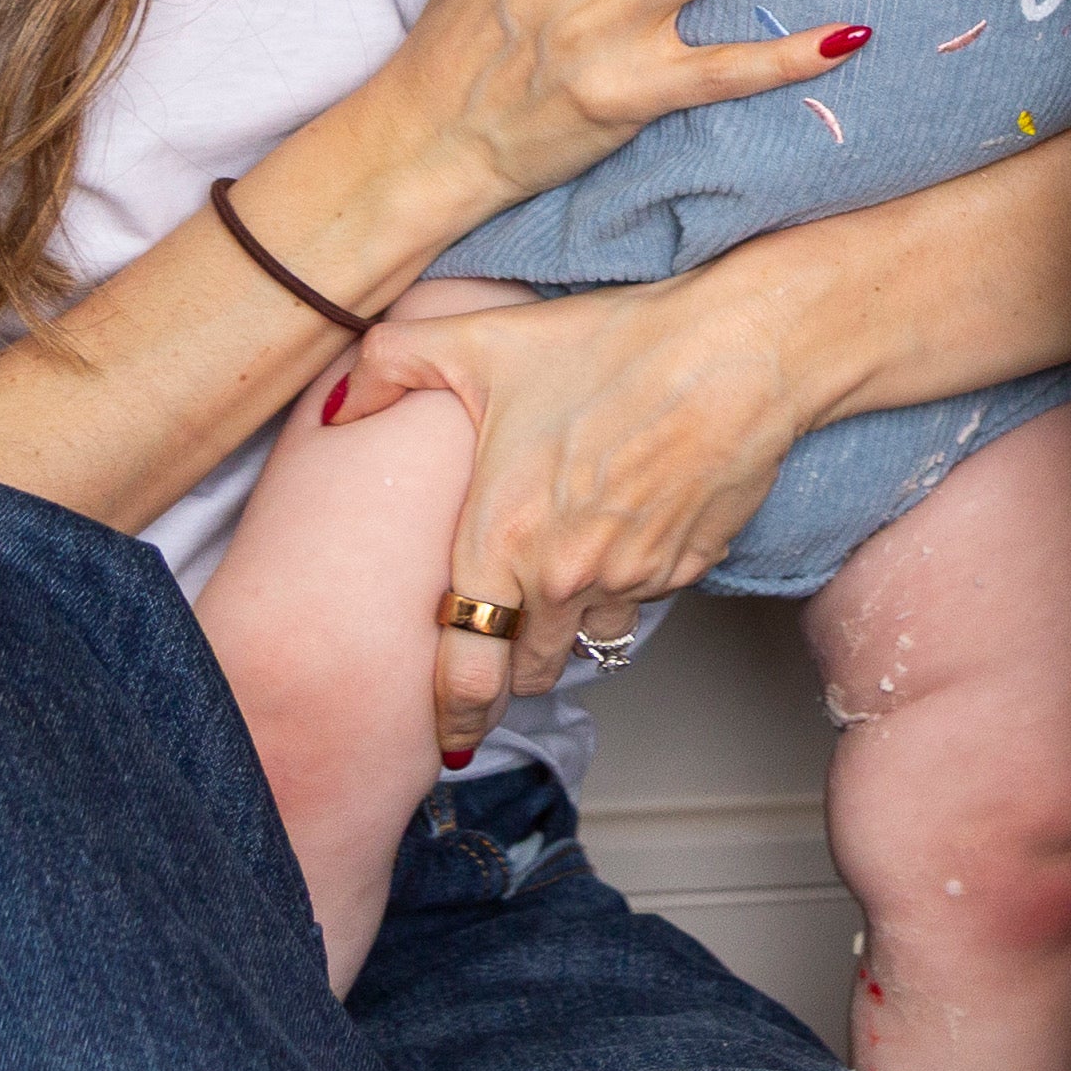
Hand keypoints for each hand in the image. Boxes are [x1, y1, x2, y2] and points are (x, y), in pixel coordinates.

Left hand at [334, 272, 807, 754]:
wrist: (735, 353)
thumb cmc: (616, 346)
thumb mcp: (481, 340)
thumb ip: (388, 365)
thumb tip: (334, 406)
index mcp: (502, 539)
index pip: (464, 667)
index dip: (454, 711)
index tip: (449, 731)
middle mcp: (563, 577)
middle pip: (530, 667)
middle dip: (515, 664)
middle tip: (510, 642)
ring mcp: (630, 579)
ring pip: (591, 639)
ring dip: (575, 624)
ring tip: (571, 577)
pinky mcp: (685, 568)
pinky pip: (644, 599)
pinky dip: (630, 584)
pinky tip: (627, 530)